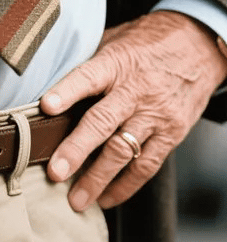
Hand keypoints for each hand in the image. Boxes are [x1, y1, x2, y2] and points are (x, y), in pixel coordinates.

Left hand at [40, 11, 226, 210]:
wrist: (198, 44)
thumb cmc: (143, 44)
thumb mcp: (112, 41)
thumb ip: (85, 64)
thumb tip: (44, 83)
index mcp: (116, 64)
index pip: (88, 76)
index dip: (66, 91)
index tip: (45, 106)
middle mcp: (135, 90)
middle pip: (103, 121)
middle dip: (77, 149)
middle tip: (56, 173)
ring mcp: (155, 114)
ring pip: (124, 150)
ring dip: (98, 178)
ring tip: (76, 199)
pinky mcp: (172, 133)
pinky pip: (147, 165)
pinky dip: (125, 185)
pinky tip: (105, 198)